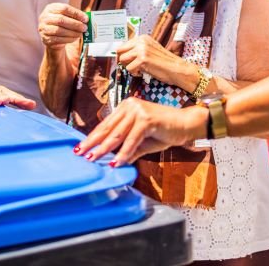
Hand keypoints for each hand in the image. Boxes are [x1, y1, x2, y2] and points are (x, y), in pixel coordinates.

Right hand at [38, 3, 86, 48]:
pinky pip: (58, 39)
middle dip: (75, 24)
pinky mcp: (46, 39)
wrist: (52, 36)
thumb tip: (86, 19)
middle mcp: (45, 17)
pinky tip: (75, 38)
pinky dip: (69, 39)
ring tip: (81, 34)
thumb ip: (74, 16)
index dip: (76, 13)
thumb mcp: (66, 16)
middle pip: (61, 20)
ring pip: (59, 30)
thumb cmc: (62, 24)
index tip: (86, 18)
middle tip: (84, 27)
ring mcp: (43, 28)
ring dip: (73, 33)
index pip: (64, 8)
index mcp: (50, 8)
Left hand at [75, 97, 206, 165]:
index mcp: (126, 107)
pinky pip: (132, 140)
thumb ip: (127, 149)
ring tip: (93, 159)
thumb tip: (112, 162)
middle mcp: (130, 105)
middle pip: (107, 128)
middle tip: (80, 154)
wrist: (187, 124)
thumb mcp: (142, 142)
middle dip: (93, 143)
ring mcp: (138, 110)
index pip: (106, 125)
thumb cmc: (165, 132)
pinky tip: (116, 163)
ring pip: (117, 134)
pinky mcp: (146, 119)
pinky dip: (124, 153)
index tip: (81, 148)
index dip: (93, 138)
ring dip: (104, 149)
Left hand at [115, 35, 193, 86]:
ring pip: (122, 60)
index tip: (126, 62)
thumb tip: (122, 55)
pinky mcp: (142, 59)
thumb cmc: (164, 62)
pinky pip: (129, 69)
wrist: (176, 68)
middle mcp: (141, 41)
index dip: (123, 55)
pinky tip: (143, 73)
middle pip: (119, 51)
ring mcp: (142, 50)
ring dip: (128, 67)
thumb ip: (138, 49)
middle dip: (122, 60)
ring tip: (139, 70)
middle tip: (130, 66)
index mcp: (143, 38)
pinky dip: (134, 73)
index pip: (123, 45)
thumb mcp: (150, 50)